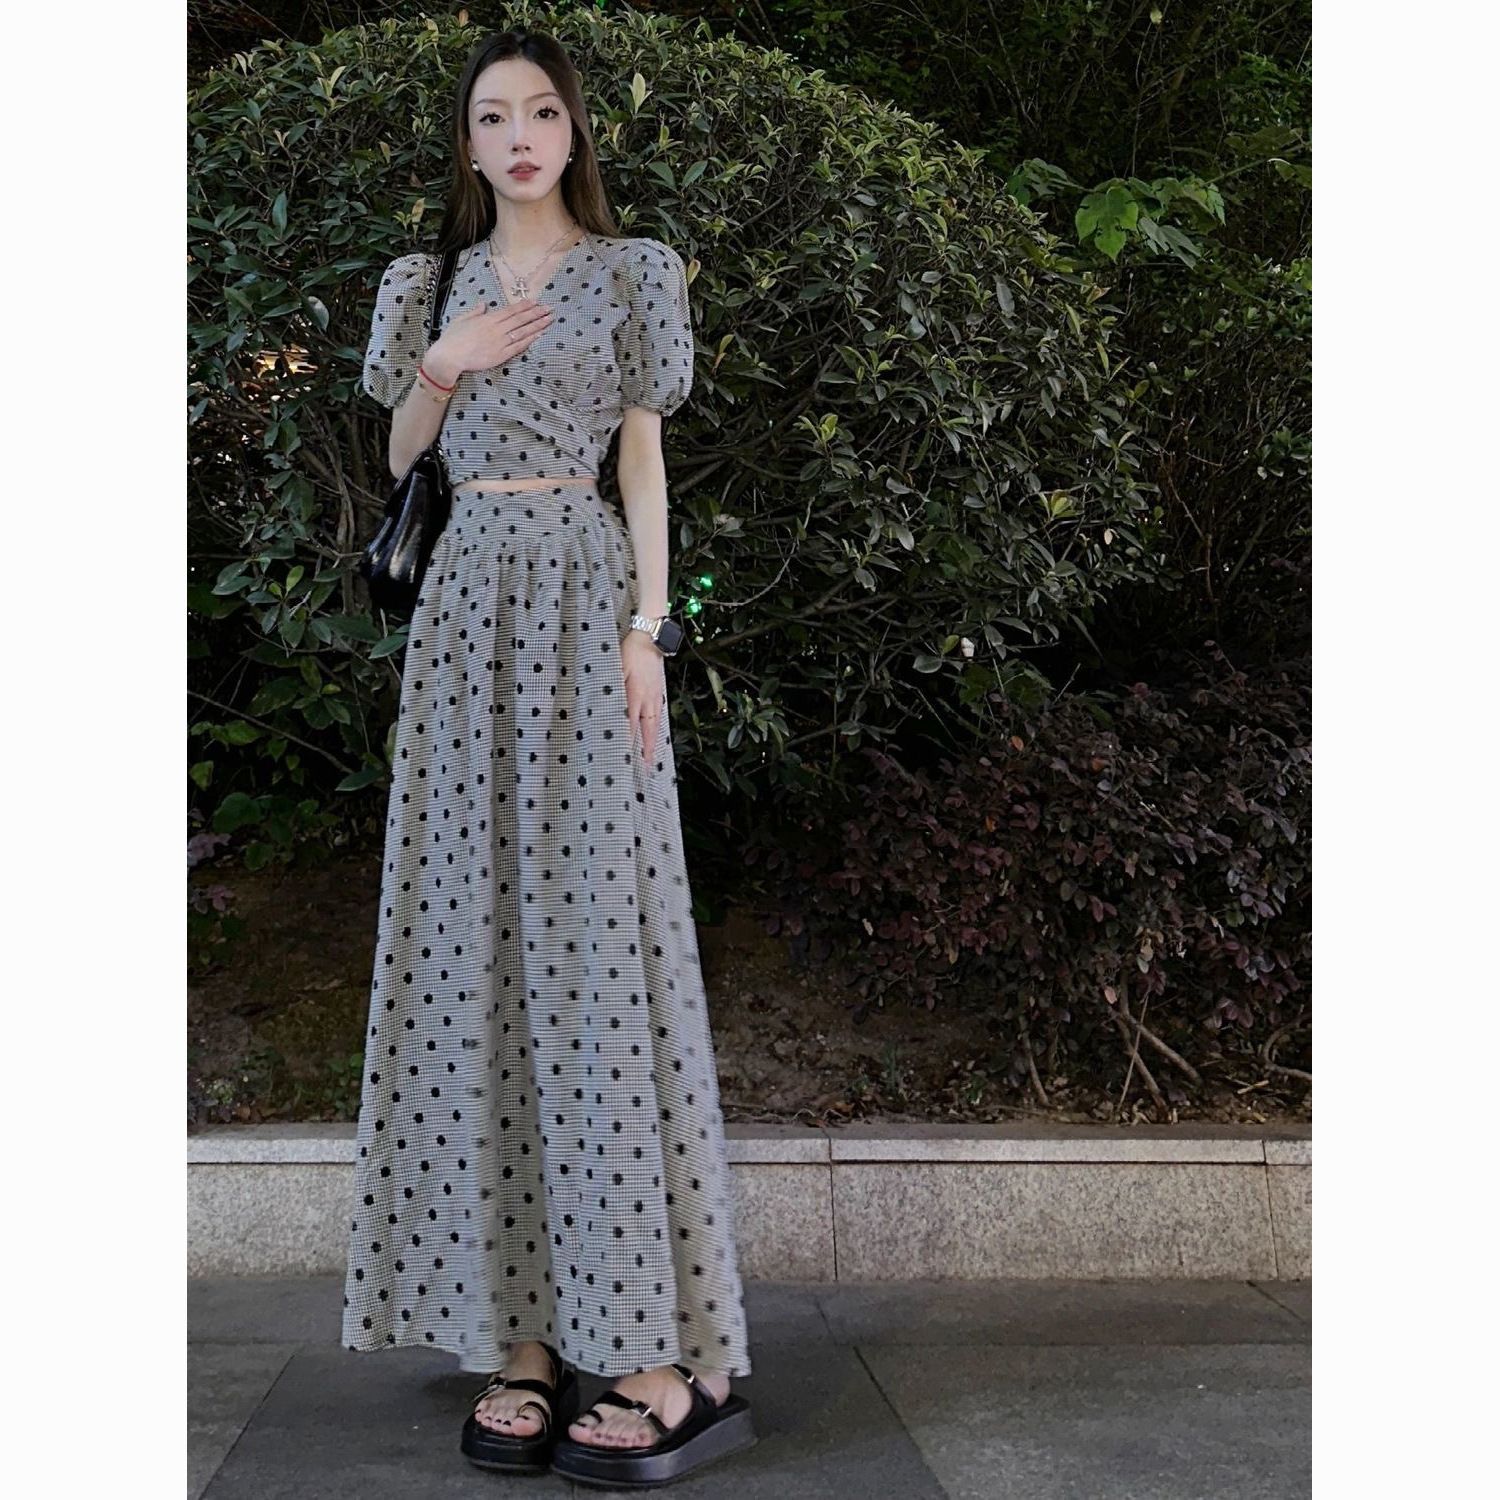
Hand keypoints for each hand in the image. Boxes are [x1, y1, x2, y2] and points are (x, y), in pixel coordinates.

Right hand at [424, 297, 553, 383]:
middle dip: (536, 313)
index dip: (524, 306)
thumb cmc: (452, 338)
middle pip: (520, 319)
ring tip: (549, 320)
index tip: (535, 302)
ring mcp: (500, 342)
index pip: (510, 310)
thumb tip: (484, 304)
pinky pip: (518, 346)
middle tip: (549, 308)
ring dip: (537, 325)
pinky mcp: (501, 355)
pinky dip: (530, 340)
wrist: (449, 356)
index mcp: (488, 319)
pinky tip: (539, 335)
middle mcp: (497, 328)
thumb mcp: (461, 319)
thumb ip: (475, 312)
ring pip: (523, 331)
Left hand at [621, 629, 666, 763]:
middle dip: (646, 750)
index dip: (628, 742)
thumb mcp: (617, 668)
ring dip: (653, 743)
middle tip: (646, 768)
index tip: (625, 758)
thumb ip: (613, 688)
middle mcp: (648, 699)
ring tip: (652, 759)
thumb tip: (608, 707)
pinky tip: (654, 735)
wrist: (651, 639)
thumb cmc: (630, 652)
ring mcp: (655, 697)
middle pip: (648, 730)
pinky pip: (658, 716)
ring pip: (655, 725)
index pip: (631, 724)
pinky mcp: (658, 693)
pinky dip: (656, 730)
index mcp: (636, 694)